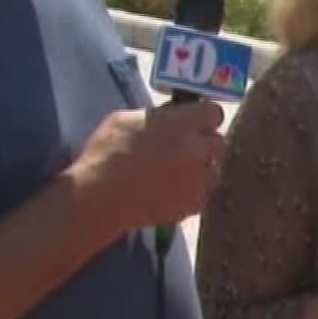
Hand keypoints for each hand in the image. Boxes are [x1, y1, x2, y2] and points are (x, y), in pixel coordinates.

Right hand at [70, 102, 226, 232]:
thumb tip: (170, 118)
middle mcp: (198, 151)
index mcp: (183, 124)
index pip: (214, 113)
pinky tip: (170, 192)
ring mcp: (199, 180)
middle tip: (183, 149)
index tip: (193, 122)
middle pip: (217, 142)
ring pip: (213, 170)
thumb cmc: (106, 153)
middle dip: (203, 144)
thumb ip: (157, 117)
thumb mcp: (126, 119)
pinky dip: (191, 192)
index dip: (202, 118)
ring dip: (200, 169)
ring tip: (175, 174)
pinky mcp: (193, 205)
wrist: (99, 197)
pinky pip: (202, 194)